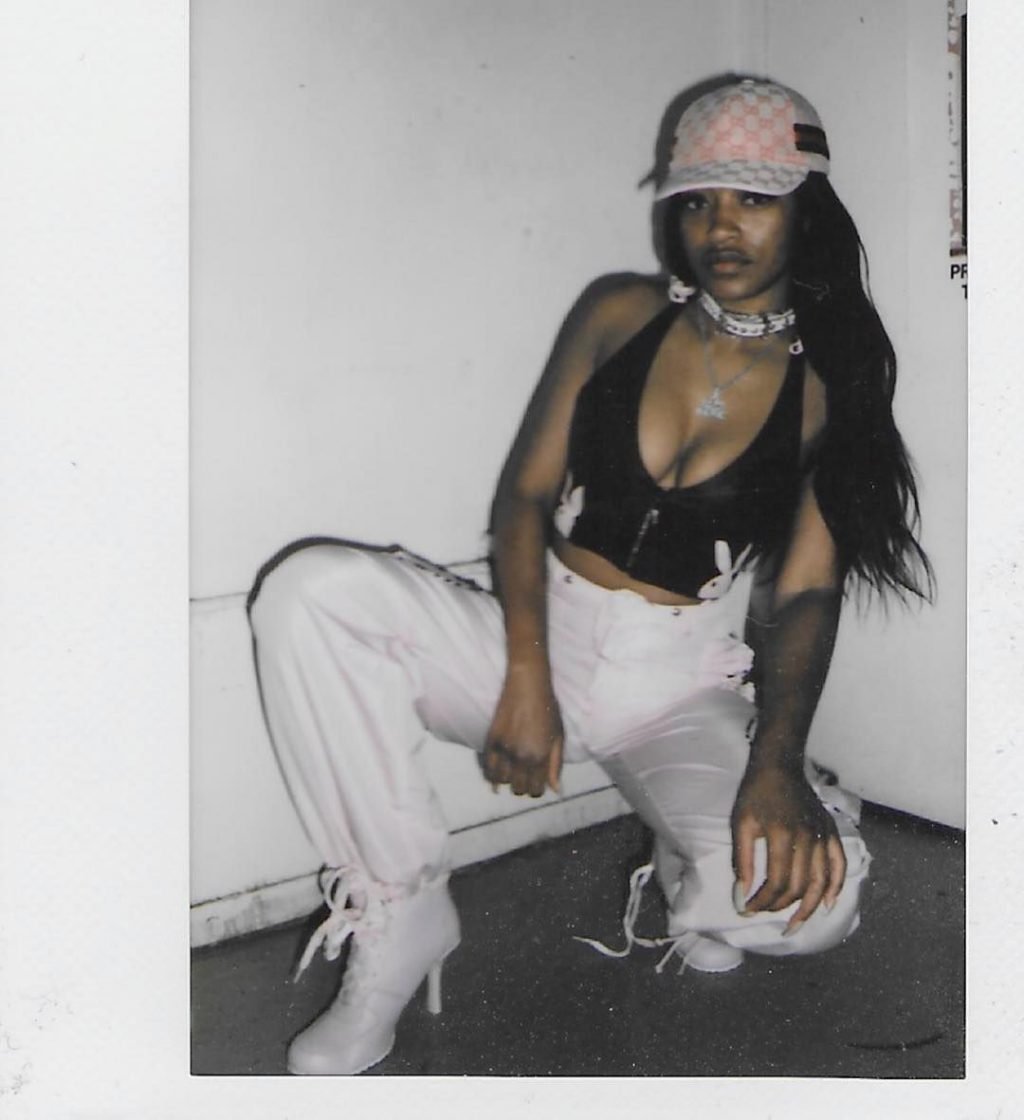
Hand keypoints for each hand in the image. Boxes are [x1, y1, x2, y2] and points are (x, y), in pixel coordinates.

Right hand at [484, 664, 563, 797]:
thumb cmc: (548, 708)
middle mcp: (522, 756)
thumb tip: (555, 790)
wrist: (528, 685)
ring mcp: (505, 749)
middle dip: (523, 786)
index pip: (536, 790)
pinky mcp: (492, 740)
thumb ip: (555, 765)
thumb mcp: (558, 736)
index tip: (536, 782)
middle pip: (518, 788)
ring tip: (512, 772)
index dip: (536, 789)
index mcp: (541, 756)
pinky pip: (488, 768)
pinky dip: (492, 775)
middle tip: (524, 776)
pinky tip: (497, 773)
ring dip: (508, 780)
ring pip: (502, 781)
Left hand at [730, 763, 845, 934]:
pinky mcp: (830, 831)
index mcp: (783, 835)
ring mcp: (822, 835)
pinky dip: (836, 886)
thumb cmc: (755, 793)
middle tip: (763, 914)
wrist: (778, 766)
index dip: (763, 901)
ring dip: (809, 907)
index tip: (746, 909)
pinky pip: (839, 864)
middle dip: (780, 906)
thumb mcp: (740, 823)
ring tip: (794, 924)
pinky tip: (827, 903)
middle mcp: (808, 838)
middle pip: (800, 886)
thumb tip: (742, 894)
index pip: (778, 882)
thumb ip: (743, 860)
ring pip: (821, 882)